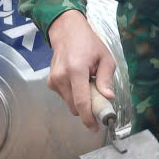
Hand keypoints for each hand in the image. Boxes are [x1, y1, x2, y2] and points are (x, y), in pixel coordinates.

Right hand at [46, 9, 116, 130]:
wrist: (67, 31)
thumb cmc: (89, 43)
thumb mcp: (105, 57)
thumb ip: (106, 79)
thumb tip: (108, 97)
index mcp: (76, 70)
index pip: (81, 102)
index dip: (88, 117)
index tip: (95, 127)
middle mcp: (61, 77)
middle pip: (74, 106)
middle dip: (88, 109)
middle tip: (100, 102)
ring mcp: (53, 80)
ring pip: (70, 103)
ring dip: (81, 100)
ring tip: (89, 84)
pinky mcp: (50, 82)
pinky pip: (65, 96)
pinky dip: (73, 94)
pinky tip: (79, 81)